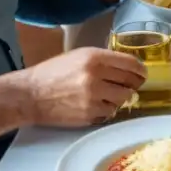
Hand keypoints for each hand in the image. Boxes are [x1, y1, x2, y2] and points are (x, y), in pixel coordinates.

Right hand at [22, 47, 146, 125]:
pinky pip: (110, 112)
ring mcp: (93, 97)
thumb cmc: (53, 73)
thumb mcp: (79, 56)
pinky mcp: (88, 114)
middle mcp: (96, 76)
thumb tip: (128, 67)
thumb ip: (103, 59)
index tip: (142, 74)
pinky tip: (95, 105)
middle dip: (132, 84)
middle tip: (129, 86)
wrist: (29, 95)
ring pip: (123, 99)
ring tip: (106, 95)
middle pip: (131, 82)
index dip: (140, 70)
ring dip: (119, 98)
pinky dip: (107, 110)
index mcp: (94, 58)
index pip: (131, 63)